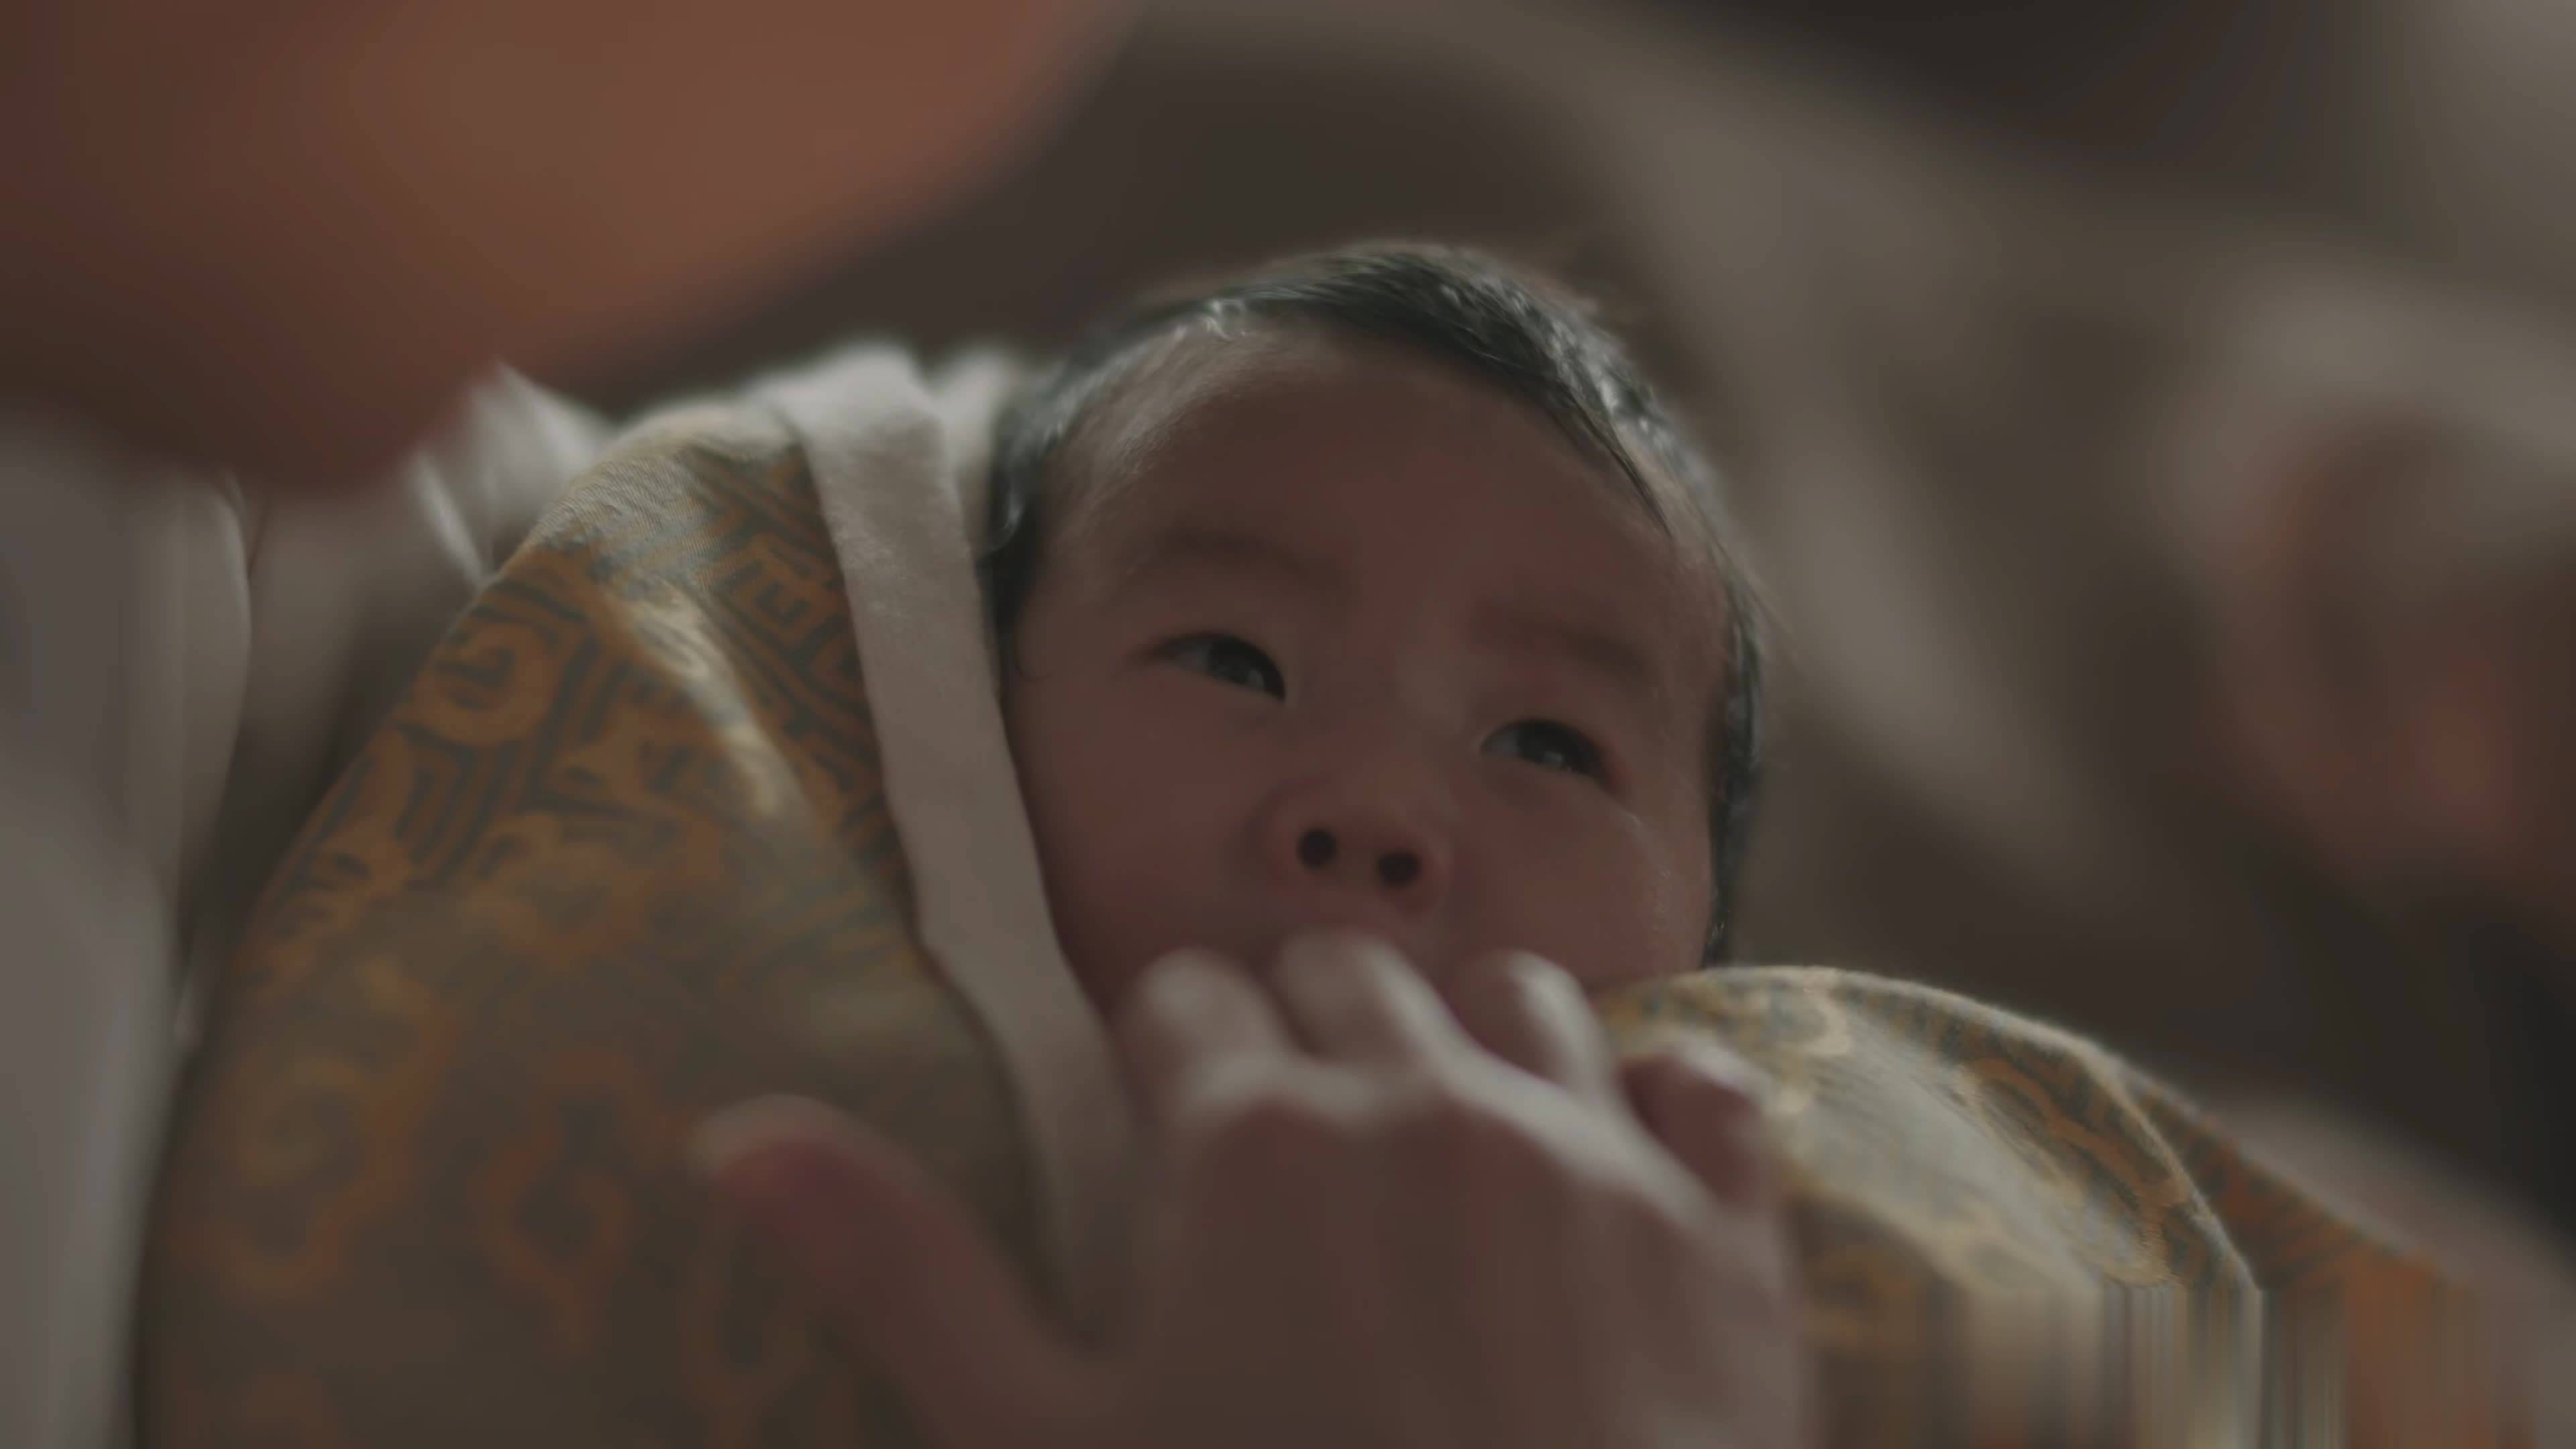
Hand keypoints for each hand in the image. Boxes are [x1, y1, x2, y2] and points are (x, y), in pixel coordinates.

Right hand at [692, 935, 1805, 1447]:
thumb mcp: (1037, 1447)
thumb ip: (900, 1271)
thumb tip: (735, 1131)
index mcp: (1249, 1134)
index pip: (1175, 1001)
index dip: (1160, 1061)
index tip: (1164, 1123)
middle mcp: (1425, 1094)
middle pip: (1340, 972)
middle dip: (1300, 1027)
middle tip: (1288, 1135)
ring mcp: (1592, 1149)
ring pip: (1519, 992)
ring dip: (1468, 1035)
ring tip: (1437, 1125)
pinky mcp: (1724, 1228)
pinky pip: (1702, 1082)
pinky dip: (1656, 1095)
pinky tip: (1620, 1146)